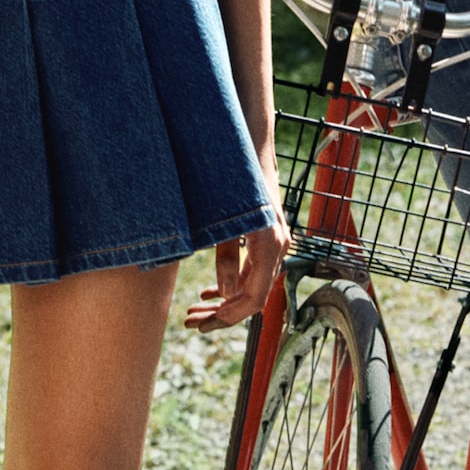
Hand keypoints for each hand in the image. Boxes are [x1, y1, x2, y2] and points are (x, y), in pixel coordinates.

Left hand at [184, 171, 289, 329]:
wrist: (253, 146)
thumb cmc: (235, 178)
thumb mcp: (223, 218)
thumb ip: (226, 256)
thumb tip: (225, 293)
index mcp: (269, 243)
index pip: (254, 297)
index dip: (229, 316)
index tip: (204, 323)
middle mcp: (278, 246)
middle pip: (252, 298)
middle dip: (221, 315)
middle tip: (191, 323)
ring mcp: (275, 243)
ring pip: (251, 287)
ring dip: (224, 303)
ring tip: (194, 313)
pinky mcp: (267, 239)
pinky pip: (252, 272)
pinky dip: (232, 286)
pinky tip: (209, 293)